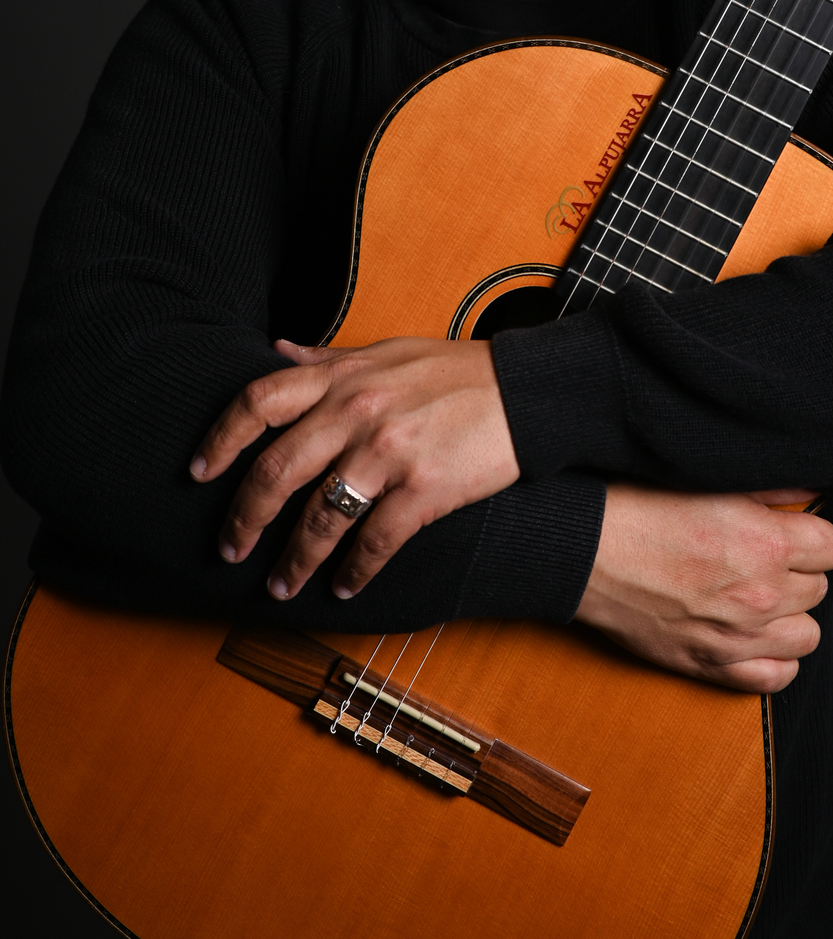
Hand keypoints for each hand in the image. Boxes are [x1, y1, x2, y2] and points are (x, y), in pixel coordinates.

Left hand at [191, 338, 518, 600]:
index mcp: (344, 376)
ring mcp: (390, 452)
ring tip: (280, 586)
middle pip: (276, 469)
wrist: (528, 393)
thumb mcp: (387, 352)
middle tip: (230, 549)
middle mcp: (358, 411)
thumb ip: (328, 359)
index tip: (198, 473)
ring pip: (320, 516)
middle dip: (245, 517)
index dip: (220, 439)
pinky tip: (344, 587)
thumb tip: (278, 351)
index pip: (259, 401)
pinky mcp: (425, 489)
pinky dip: (354, 571)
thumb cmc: (458, 372)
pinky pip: (375, 542)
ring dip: (294, 559)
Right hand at [575, 482, 832, 693]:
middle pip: (819, 589)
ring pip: (807, 635)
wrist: (584, 552)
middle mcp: (760, 593)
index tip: (791, 532)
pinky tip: (754, 635)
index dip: (813, 537)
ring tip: (759, 596)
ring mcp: (737, 636)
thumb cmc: (637, 508)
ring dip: (789, 615)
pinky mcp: (710, 664)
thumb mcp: (708, 481)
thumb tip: (808, 494)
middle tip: (762, 558)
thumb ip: (768, 490)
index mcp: (766, 542)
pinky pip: (776, 677)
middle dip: (797, 572)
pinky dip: (773, 659)